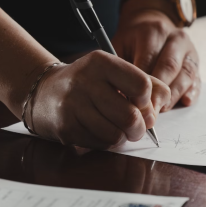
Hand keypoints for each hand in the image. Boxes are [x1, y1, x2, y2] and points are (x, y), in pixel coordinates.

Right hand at [26, 51, 170, 148]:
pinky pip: (100, 144)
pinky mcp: (66, 127)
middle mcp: (85, 81)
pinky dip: (106, 142)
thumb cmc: (87, 83)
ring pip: (116, 135)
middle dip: (140, 128)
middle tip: (136, 126)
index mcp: (101, 62)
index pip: (142, 85)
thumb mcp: (113, 72)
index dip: (148, 101)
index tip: (141, 103)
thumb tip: (161, 106)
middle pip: (131, 116)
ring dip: (122, 137)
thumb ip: (144, 82)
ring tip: (117, 128)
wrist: (44, 92)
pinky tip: (99, 131)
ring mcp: (73, 105)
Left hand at [113, 3, 200, 110]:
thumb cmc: (131, 41)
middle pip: (169, 67)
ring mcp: (189, 50)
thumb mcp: (120, 45)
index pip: (148, 59)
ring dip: (174, 95)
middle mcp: (175, 38)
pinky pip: (197, 79)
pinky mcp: (196, 62)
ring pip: (186, 74)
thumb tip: (118, 94)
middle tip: (148, 111)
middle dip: (158, 92)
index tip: (132, 101)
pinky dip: (192, 92)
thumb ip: (119, 66)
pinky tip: (184, 102)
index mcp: (153, 31)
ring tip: (161, 110)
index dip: (141, 83)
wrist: (151, 24)